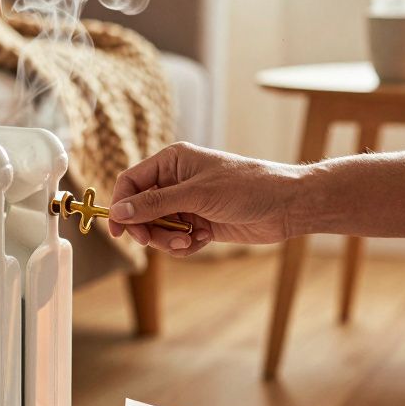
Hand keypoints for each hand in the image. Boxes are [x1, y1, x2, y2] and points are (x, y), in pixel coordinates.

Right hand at [108, 142, 303, 255]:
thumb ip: (155, 204)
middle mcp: (176, 180)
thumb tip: (119, 211)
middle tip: (154, 242)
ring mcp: (188, 202)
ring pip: (158, 227)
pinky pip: (176, 238)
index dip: (121, 206)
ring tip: (189, 240)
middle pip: (141, 209)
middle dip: (148, 228)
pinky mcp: (200, 222)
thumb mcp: (197, 195)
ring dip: (168, 239)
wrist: (285, 206)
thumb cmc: (246, 188)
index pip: (131, 182)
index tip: (119, 231)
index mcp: (172, 161)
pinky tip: (201, 241)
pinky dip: (183, 244)